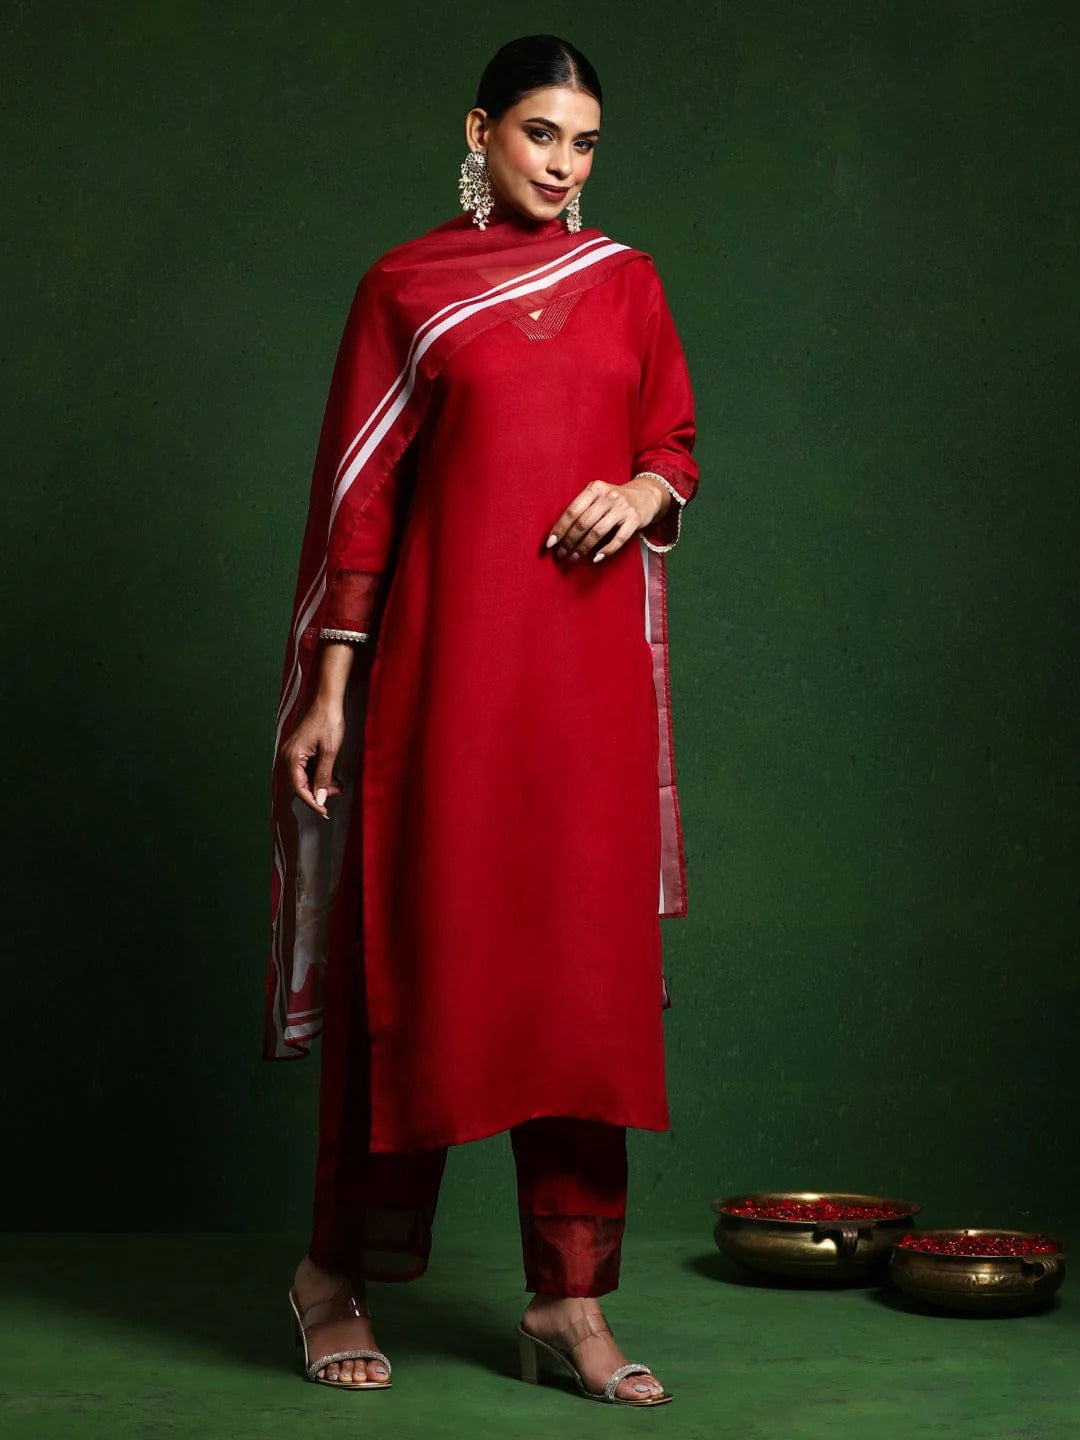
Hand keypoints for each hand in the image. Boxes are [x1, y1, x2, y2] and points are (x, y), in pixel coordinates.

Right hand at [282, 702, 345, 819]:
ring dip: (322, 784)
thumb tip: (319, 798)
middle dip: (319, 792)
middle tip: (337, 792)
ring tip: (339, 786)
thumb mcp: (329, 752)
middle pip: (301, 784)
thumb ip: (323, 777)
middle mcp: (289, 757)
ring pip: (306, 778)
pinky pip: (309, 769)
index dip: (312, 802)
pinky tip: (334, 779)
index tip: (325, 811)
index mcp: (292, 757)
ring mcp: (295, 754)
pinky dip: (321, 776)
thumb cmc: (328, 722)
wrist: (328, 701)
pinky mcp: (303, 751)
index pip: (299, 788)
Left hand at [545, 476, 669, 563]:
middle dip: (569, 541)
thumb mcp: (599, 495)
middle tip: (561, 554)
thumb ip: (583, 507)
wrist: (646, 495)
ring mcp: (622, 508)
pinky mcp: (634, 519)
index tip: (550, 543)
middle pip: (583, 523)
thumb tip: (560, 533)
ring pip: (597, 532)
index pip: (572, 510)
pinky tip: (596, 558)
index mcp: (595, 488)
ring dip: (583, 548)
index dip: (560, 528)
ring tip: (573, 558)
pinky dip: (606, 550)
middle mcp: (608, 496)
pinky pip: (618, 539)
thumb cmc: (615, 499)